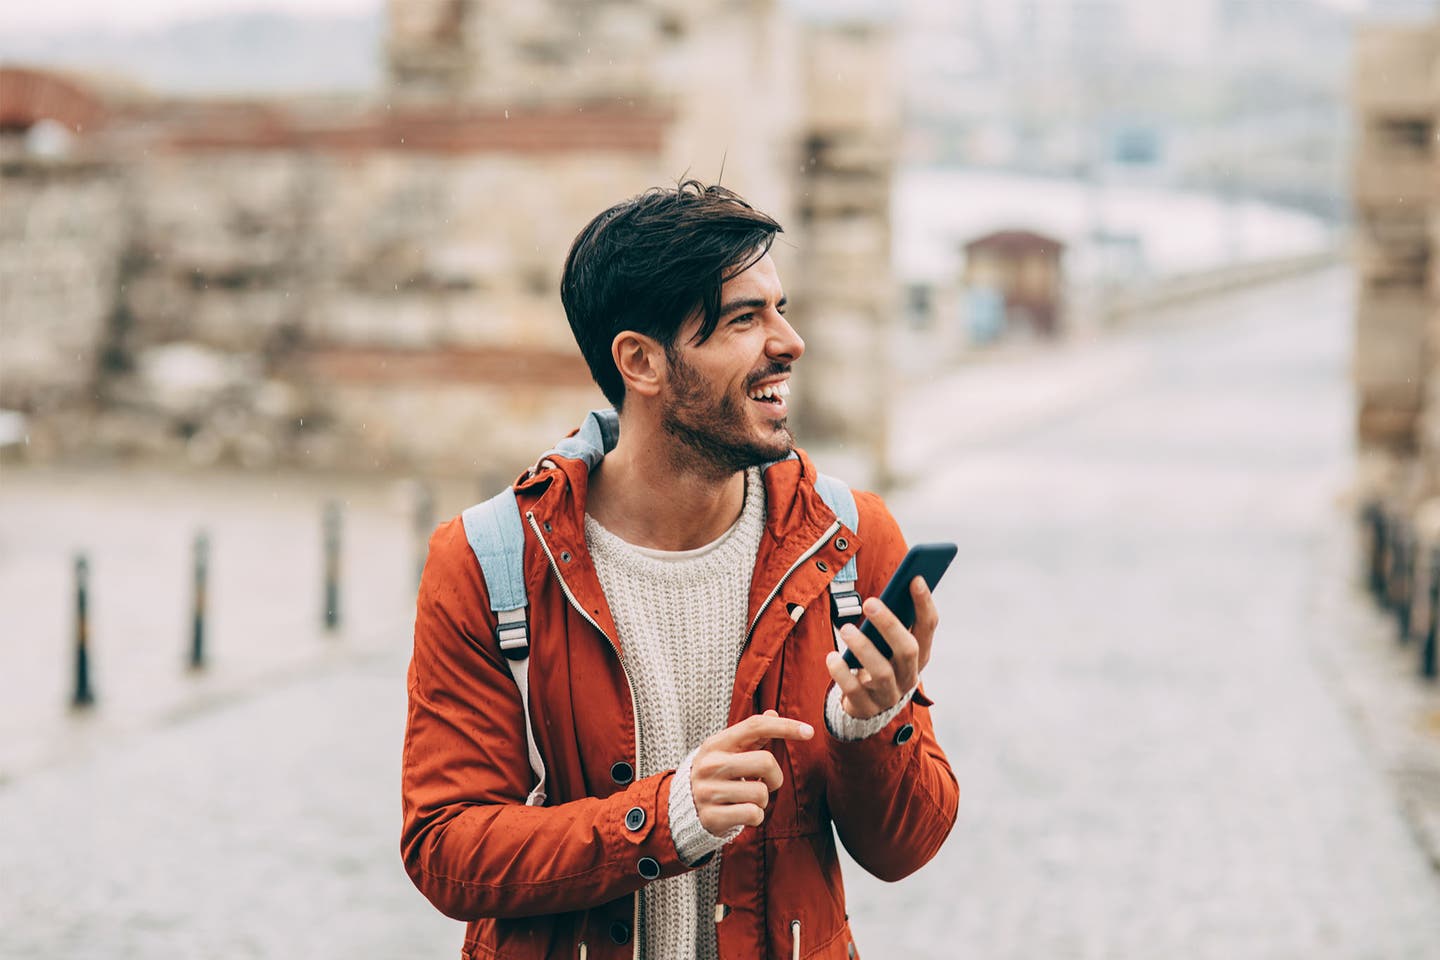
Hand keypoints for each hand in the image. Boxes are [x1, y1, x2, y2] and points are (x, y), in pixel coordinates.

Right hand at [689, 710, 813, 834]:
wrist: (684, 808)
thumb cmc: (717, 774)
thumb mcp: (728, 751)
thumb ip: (752, 734)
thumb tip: (773, 713)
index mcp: (716, 744)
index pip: (756, 727)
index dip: (785, 727)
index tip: (809, 732)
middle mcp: (710, 765)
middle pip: (766, 762)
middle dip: (775, 777)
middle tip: (766, 783)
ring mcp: (709, 791)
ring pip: (761, 793)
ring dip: (762, 800)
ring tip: (747, 799)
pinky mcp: (712, 816)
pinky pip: (754, 815)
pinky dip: (755, 816)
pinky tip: (741, 812)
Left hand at [826, 576, 937, 718]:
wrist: (869, 706)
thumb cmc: (880, 662)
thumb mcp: (889, 644)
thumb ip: (892, 621)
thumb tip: (891, 587)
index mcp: (920, 654)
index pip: (928, 627)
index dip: (924, 603)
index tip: (915, 578)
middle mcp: (909, 675)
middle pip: (907, 649)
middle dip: (890, 624)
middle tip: (869, 603)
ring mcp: (889, 694)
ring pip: (882, 672)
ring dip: (864, 648)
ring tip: (845, 629)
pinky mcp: (866, 707)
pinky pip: (854, 691)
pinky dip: (842, 673)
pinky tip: (832, 658)